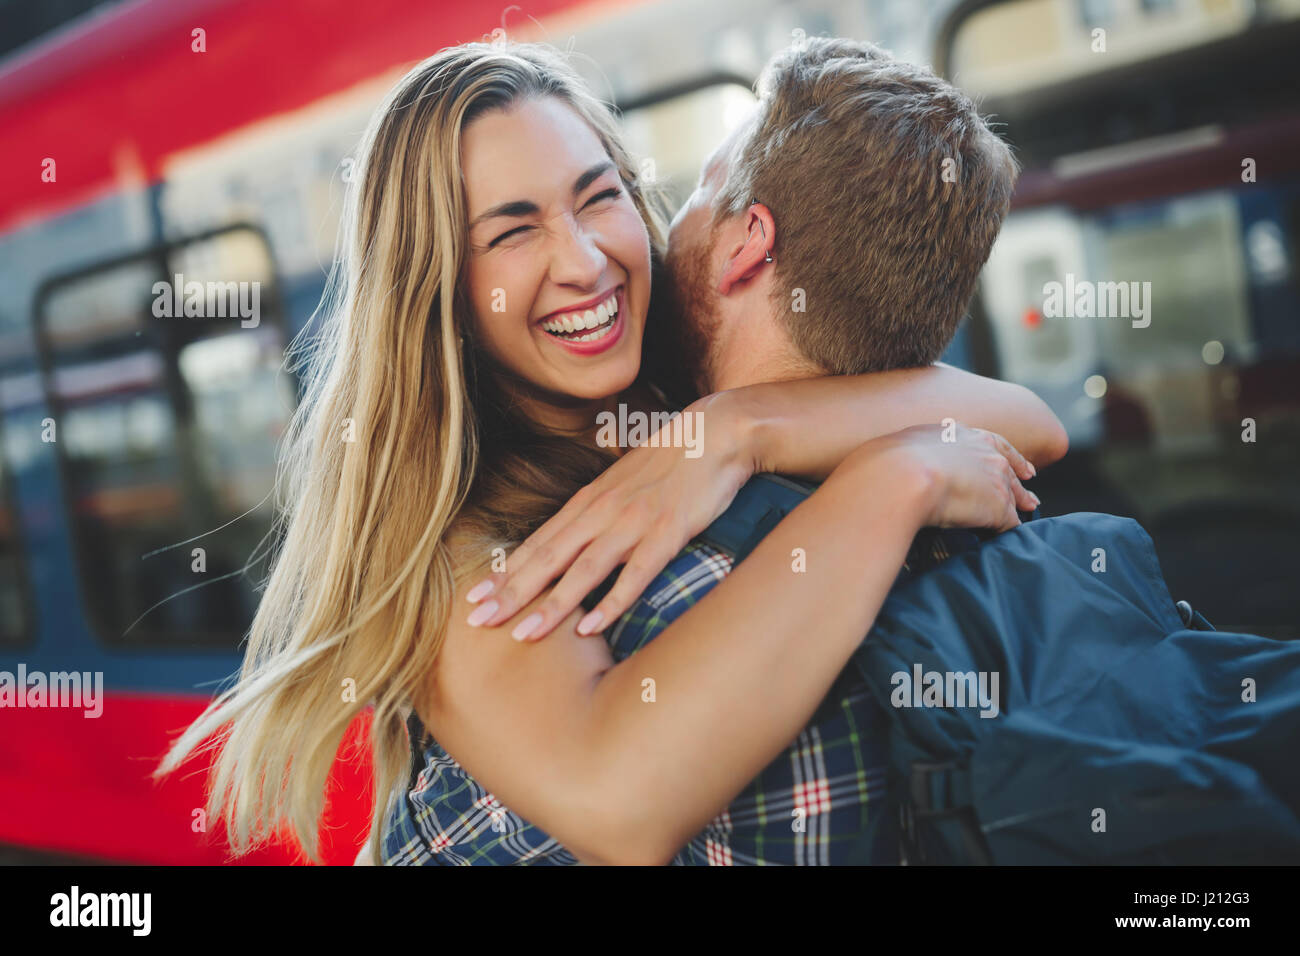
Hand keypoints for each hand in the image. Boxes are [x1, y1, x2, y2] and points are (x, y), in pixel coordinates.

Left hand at [463, 395, 754, 641]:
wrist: (717, 433)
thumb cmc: (672, 461)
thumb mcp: (624, 485)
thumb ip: (599, 513)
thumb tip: (577, 541)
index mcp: (589, 502)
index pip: (537, 543)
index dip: (504, 572)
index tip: (473, 597)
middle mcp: (602, 512)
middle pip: (548, 558)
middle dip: (510, 592)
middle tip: (477, 622)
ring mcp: (633, 523)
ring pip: (583, 570)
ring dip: (551, 604)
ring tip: (521, 634)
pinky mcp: (666, 533)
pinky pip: (635, 575)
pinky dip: (611, 603)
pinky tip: (589, 629)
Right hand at [856, 422, 1038, 531]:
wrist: (900, 477)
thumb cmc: (885, 463)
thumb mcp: (895, 447)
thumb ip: (904, 453)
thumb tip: (889, 464)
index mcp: (958, 433)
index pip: (990, 442)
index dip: (1004, 454)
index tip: (1015, 463)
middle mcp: (982, 450)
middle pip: (1009, 467)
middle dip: (1020, 480)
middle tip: (1029, 494)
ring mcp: (994, 478)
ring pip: (1014, 494)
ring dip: (1019, 505)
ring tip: (1028, 512)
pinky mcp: (998, 506)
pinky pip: (1010, 522)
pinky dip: (1009, 530)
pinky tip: (1008, 538)